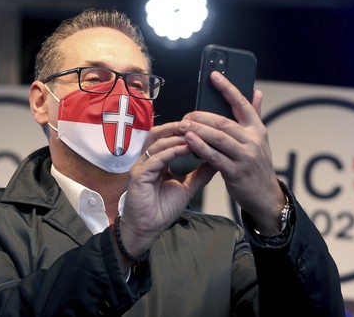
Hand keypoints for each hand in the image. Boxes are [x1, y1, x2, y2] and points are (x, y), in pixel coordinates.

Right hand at [120, 122, 216, 256]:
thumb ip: (200, 174)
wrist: (148, 229)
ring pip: (157, 143)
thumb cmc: (162, 210)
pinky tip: (184, 149)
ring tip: (194, 134)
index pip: (168, 138)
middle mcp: (147, 160)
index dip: (183, 131)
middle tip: (196, 123)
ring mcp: (141, 166)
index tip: (202, 128)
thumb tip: (215, 160)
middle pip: (158, 133)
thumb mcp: (187, 188)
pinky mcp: (138, 175)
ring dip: (176, 137)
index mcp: (157, 161)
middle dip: (177, 126)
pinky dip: (170, 152)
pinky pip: (155, 158)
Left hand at [179, 71, 284, 234]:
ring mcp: (245, 156)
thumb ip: (255, 115)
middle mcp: (253, 140)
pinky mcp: (236, 171)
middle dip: (202, 116)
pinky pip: (215, 156)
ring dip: (198, 130)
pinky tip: (189, 141)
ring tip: (182, 125)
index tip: (213, 75)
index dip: (227, 88)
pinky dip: (201, 147)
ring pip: (218, 137)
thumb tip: (257, 92)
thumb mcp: (259, 139)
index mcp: (257, 129)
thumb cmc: (256, 166)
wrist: (264, 196)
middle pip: (224, 121)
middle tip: (186, 115)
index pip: (242, 103)